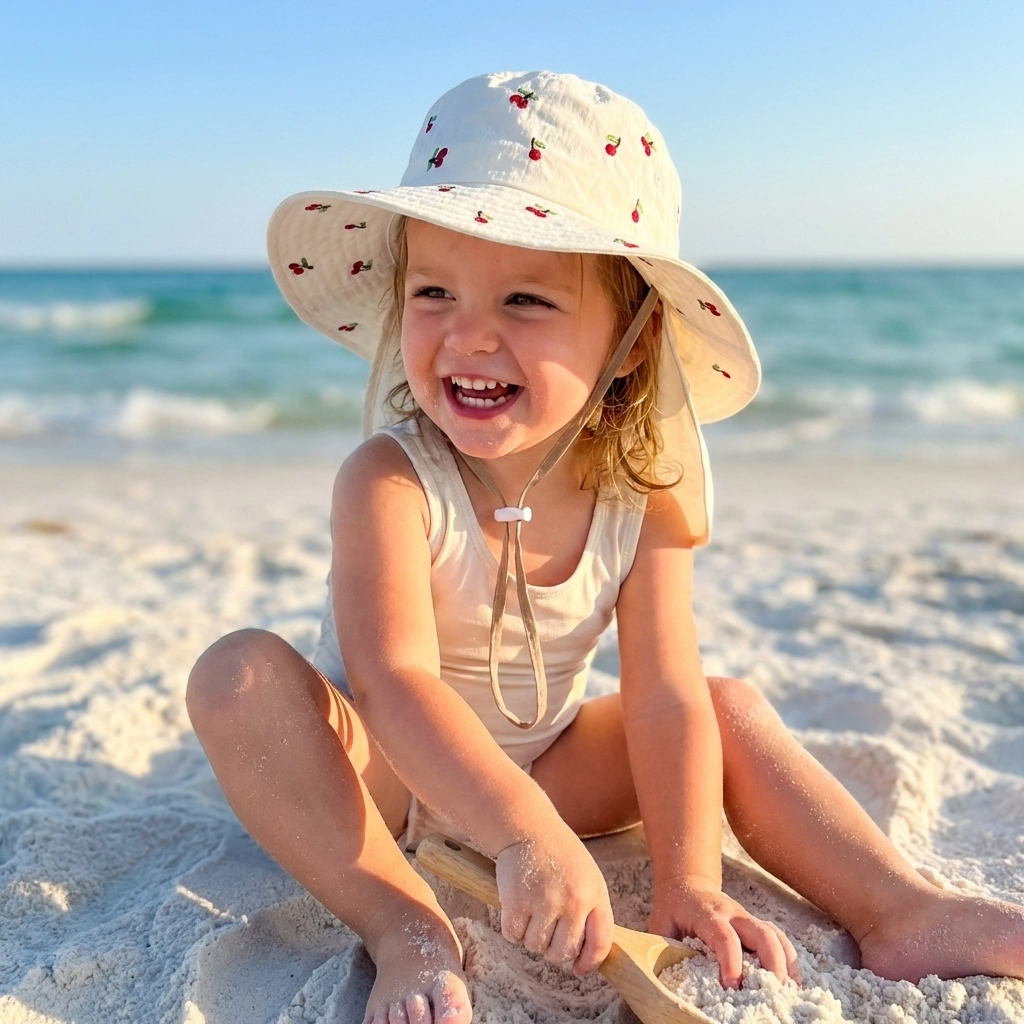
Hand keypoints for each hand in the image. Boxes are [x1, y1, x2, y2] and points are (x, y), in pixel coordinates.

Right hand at [495, 822, 613, 974]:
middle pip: (562, 953)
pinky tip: (517, 907)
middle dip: (553, 949)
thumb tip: (585, 958)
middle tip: (547, 929)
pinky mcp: (515, 901)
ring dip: (531, 936)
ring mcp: (543, 901)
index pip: (600, 943)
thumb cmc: (559, 855)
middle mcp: (572, 900)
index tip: (579, 968)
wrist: (529, 828)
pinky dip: (512, 928)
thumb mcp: (588, 877)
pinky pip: (513, 936)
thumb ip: (591, 912)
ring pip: (535, 947)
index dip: (590, 962)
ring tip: (532, 910)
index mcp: (594, 894)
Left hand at [650, 874, 800, 988]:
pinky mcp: (756, 926)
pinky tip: (793, 983)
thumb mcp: (661, 927)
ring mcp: (747, 919)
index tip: (731, 986)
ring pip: (774, 935)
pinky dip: (789, 960)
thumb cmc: (673, 911)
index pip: (724, 935)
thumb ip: (664, 950)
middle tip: (771, 993)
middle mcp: (733, 914)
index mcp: (707, 914)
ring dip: (786, 963)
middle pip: (761, 933)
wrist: (687, 885)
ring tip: (790, 992)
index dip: (730, 960)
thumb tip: (663, 984)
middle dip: (771, 963)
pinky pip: (778, 939)